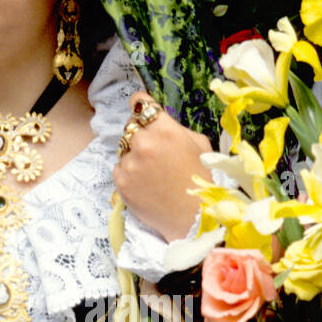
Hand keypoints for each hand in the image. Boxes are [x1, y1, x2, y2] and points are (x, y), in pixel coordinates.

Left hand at [112, 93, 212, 241]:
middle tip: (154, 151)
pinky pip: (119, 167)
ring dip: (133, 154)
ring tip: (151, 171)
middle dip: (140, 134)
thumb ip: (176, 129)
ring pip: (124, 148)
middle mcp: (143, 143)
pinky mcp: (120, 181)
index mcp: (164, 130)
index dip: (141, 105)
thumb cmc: (201, 180)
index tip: (142, 110)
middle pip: (131, 126)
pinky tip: (145, 183)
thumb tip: (161, 122)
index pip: (140, 103)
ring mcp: (129, 163)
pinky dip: (129, 172)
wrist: (192, 218)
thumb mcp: (200, 145)